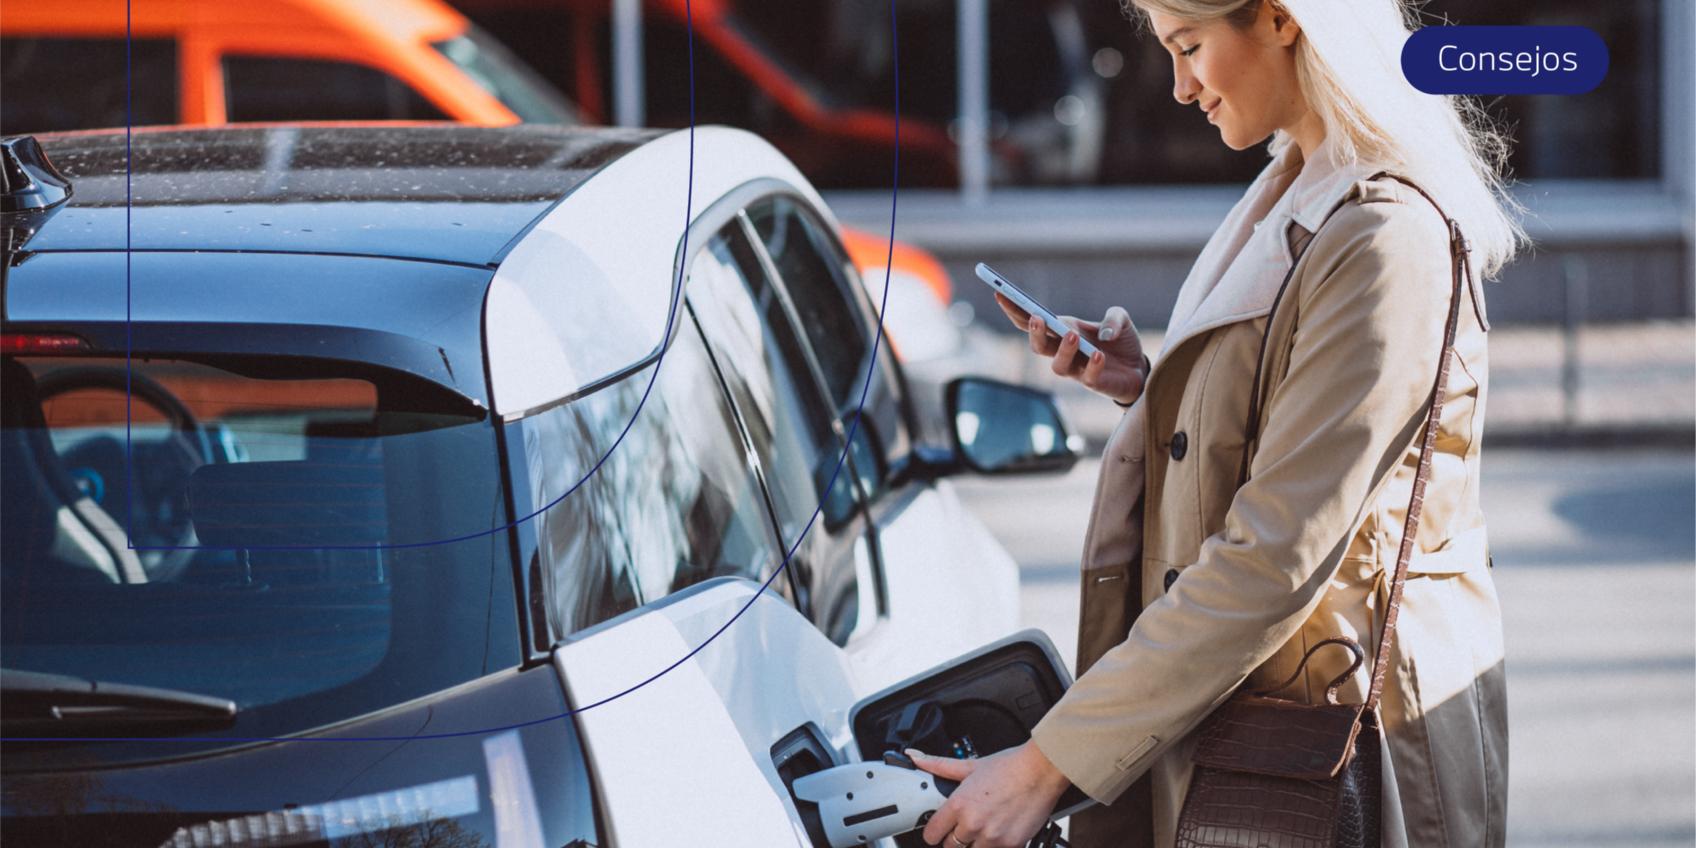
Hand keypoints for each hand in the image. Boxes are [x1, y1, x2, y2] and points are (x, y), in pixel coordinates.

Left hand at [907, 742, 1070, 847]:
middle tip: (966, 826)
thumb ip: (941, 765)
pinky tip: (1001, 831)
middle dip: (955, 838)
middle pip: (950, 846)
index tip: (938, 831)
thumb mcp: (971, 765)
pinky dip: (996, 845)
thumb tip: (917, 757)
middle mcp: (973, 823)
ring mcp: (992, 837)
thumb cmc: (1010, 767)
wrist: (1042, 770)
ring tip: (985, 828)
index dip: (934, 833)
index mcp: (959, 804)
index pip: (932, 834)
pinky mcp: (1011, 845)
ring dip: (975, 843)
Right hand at [994, 292, 1147, 405]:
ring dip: (1062, 350)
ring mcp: (1077, 369)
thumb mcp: (1121, 319)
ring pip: (1058, 365)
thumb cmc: (1121, 341)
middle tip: (1036, 317)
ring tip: (1072, 335)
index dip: (1014, 309)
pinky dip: (1092, 365)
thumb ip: (1114, 318)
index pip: (1031, 321)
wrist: (1139, 368)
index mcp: (1062, 329)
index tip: (1000, 294)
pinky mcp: (1094, 383)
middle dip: (1034, 332)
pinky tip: (1099, 354)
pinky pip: (1088, 377)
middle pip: (1038, 345)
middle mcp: (1063, 351)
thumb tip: (1105, 334)